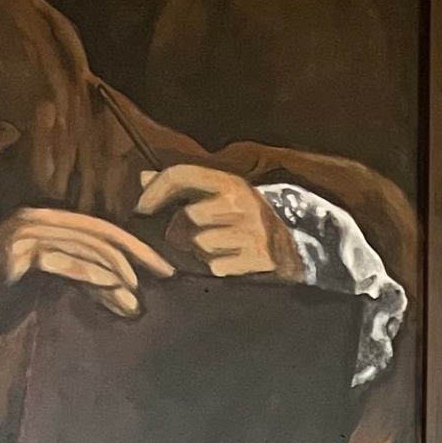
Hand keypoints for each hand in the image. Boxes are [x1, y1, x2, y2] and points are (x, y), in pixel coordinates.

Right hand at [0, 207, 176, 321]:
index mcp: (48, 223)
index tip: (164, 268)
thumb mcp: (54, 281)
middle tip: (165, 273)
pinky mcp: (17, 254)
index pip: (102, 229)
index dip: (137, 247)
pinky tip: (114, 288)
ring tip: (137, 297)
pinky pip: (61, 261)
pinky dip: (90, 273)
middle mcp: (37, 220)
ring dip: (117, 271)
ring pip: (84, 246)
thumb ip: (86, 278)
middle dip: (137, 254)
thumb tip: (128, 292)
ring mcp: (25, 234)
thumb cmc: (8, 294)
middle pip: (99, 232)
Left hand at [135, 164, 304, 279]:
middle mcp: (240, 202)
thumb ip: (183, 185)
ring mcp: (251, 231)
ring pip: (201, 244)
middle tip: (189, 236)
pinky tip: (232, 260)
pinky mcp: (258, 258)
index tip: (141, 208)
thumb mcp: (222, 192)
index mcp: (229, 181)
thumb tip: (142, 178)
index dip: (155, 192)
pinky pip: (217, 267)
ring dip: (201, 251)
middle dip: (181, 231)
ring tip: (217, 247)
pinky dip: (218, 267)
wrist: (300, 240)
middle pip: (187, 217)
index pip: (180, 176)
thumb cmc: (248, 216)